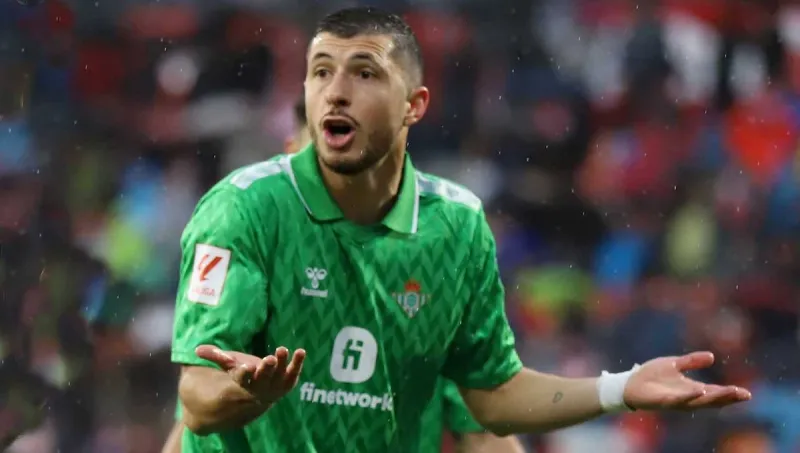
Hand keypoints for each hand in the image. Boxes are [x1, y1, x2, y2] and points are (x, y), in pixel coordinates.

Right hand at [195, 345, 305, 404]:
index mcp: (242, 384)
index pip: (242, 380)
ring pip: (279, 378)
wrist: (256, 395)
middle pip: (262, 380)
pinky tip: (301, 351)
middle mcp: (259, 388)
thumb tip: (198, 350)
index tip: (246, 368)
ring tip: (282, 350)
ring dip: (283, 365)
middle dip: (266, 370)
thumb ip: (215, 356)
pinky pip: (293, 375)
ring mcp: (274, 387)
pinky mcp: (286, 383)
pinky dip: (297, 364)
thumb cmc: (240, 374)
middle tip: (269, 359)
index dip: (244, 374)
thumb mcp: (227, 366)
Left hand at [623, 351, 751, 410]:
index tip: (746, 393)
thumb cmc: (651, 375)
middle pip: (711, 399)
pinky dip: (690, 396)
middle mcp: (686, 397)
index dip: (730, 393)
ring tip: (729, 392)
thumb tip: (712, 356)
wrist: (630, 383)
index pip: (714, 392)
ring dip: (714, 398)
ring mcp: (676, 400)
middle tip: (744, 395)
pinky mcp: (663, 400)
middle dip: (728, 397)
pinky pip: (678, 400)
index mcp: (691, 389)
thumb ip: (692, 361)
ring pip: (699, 402)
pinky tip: (700, 391)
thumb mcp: (674, 364)